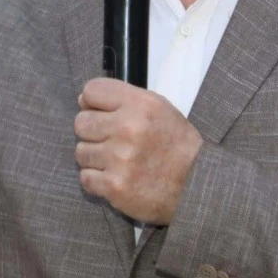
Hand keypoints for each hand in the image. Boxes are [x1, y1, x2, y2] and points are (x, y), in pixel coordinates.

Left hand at [74, 78, 203, 225]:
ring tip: (117, 161)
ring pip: (81, 151)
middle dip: (93, 132)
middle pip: (81, 122)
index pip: (92, 91)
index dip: (92, 102)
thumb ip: (123, 99)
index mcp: (141, 105)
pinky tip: (116, 177)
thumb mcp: (158, 108)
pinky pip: (86, 178)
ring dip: (95, 158)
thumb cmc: (175, 145)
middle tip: (112, 141)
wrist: (196, 186)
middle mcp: (128, 128)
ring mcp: (120, 159)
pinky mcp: (114, 186)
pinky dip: (97, 180)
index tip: (100, 112)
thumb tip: (83, 99)